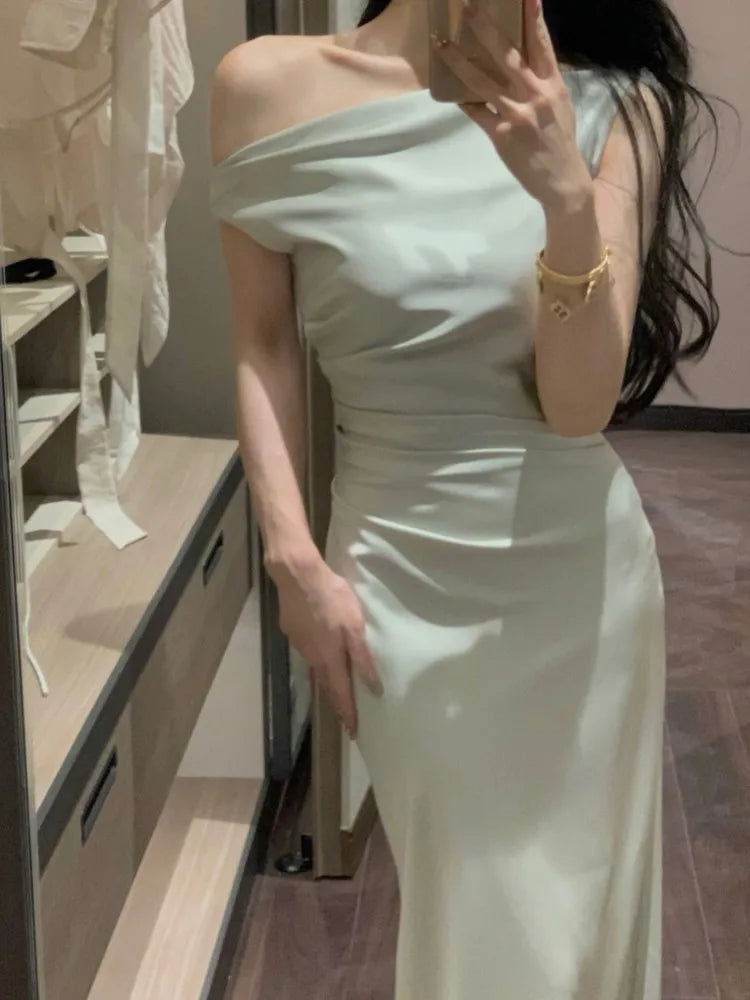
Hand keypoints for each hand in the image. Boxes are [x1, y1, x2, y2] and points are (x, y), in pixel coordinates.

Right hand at [275, 555, 381, 736]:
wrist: (297, 575)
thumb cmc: (331, 598)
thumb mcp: (354, 625)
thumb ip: (362, 655)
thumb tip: (372, 686)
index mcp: (329, 657)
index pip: (340, 693)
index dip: (347, 713)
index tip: (353, 731)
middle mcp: (312, 656)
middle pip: (326, 684)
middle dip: (337, 701)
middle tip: (346, 716)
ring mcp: (299, 644)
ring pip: (316, 667)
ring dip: (327, 679)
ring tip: (337, 686)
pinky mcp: (291, 631)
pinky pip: (307, 650)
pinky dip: (317, 657)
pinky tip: (322, 649)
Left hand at [432, 0, 593, 213]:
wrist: (562, 181)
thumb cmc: (560, 141)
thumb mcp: (559, 105)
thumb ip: (542, 82)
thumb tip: (524, 63)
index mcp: (553, 84)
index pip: (541, 43)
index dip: (533, 16)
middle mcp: (535, 94)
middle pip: (507, 54)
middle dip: (485, 28)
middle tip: (467, 6)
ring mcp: (517, 114)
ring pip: (482, 81)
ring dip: (459, 60)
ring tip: (441, 43)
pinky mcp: (501, 135)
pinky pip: (477, 112)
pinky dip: (463, 100)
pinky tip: (450, 90)